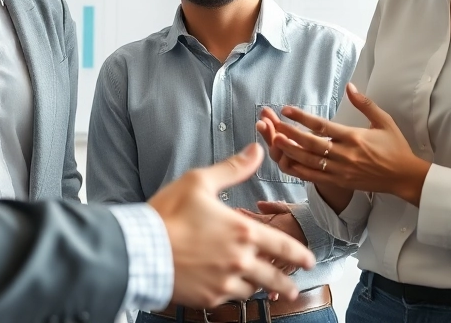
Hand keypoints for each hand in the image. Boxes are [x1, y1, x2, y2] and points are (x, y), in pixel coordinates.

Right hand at [149, 144, 314, 306]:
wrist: (141, 249)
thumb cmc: (168, 214)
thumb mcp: (200, 182)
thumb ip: (233, 169)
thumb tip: (256, 150)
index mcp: (243, 232)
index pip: (283, 246)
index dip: (300, 255)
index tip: (310, 261)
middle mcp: (240, 260)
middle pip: (274, 277)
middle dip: (287, 283)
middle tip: (293, 287)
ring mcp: (225, 282)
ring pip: (252, 290)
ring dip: (259, 288)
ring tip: (263, 289)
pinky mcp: (208, 298)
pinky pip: (230, 299)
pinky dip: (234, 295)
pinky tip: (231, 291)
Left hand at [261, 83, 429, 205]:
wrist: (404, 177)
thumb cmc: (395, 147)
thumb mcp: (384, 121)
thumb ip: (365, 103)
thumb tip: (349, 86)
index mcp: (353, 137)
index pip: (322, 126)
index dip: (302, 117)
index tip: (286, 109)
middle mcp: (345, 154)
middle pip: (310, 143)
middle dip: (288, 132)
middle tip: (271, 124)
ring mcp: (341, 170)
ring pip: (309, 161)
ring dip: (289, 150)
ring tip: (273, 140)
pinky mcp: (340, 182)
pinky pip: (315, 177)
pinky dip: (299, 170)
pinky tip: (287, 162)